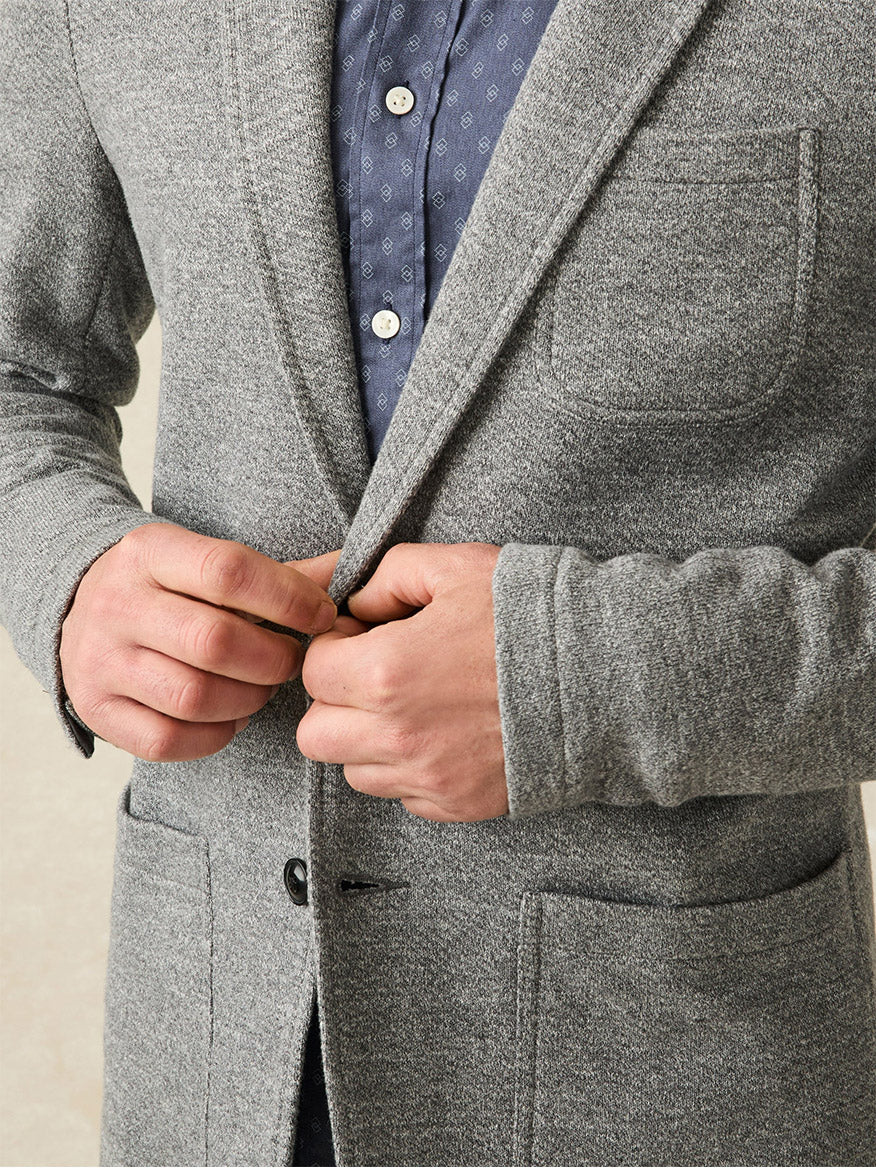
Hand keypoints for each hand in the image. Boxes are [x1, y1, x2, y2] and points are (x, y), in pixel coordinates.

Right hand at [60, 523, 339, 760]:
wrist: (80, 606)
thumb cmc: (170, 586)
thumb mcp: (206, 558)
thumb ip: (276, 572)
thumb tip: (348, 574)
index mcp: (149, 552)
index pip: (229, 571)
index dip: (289, 598)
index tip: (321, 615)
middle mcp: (116, 603)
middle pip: (215, 641)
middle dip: (274, 658)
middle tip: (292, 661)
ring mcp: (99, 660)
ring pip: (193, 696)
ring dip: (249, 699)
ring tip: (262, 688)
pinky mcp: (96, 710)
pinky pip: (167, 739)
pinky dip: (214, 734)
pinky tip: (230, 715)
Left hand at [296, 542, 506, 821]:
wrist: (608, 678)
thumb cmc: (533, 616)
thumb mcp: (457, 566)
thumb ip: (387, 575)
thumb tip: (355, 603)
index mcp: (385, 671)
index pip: (313, 670)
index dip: (333, 648)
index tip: (363, 638)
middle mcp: (396, 734)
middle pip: (316, 734)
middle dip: (335, 701)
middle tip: (375, 676)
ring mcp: (426, 777)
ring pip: (353, 771)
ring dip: (368, 740)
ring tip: (414, 706)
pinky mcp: (456, 804)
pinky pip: (403, 795)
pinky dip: (410, 770)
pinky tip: (446, 734)